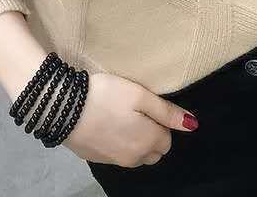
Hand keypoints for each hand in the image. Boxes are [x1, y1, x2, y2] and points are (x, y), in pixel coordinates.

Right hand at [61, 72, 198, 167]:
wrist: (63, 108)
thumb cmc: (106, 96)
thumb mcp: (139, 95)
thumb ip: (166, 111)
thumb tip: (192, 125)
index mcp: (148, 142)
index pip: (167, 140)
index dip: (160, 122)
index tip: (147, 107)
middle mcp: (134, 158)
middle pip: (153, 152)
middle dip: (151, 136)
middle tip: (135, 112)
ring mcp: (114, 161)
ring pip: (135, 155)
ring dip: (135, 141)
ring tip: (120, 117)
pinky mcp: (96, 158)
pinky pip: (116, 155)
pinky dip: (116, 143)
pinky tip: (106, 126)